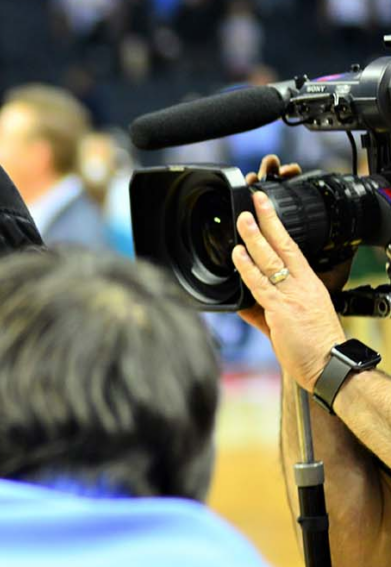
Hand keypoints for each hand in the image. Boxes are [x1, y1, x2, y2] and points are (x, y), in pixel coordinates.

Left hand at [232, 188, 345, 390]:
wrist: (329, 364)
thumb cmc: (312, 344)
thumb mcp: (289, 320)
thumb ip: (262, 309)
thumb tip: (242, 302)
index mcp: (308, 283)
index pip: (292, 247)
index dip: (278, 226)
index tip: (266, 209)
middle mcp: (302, 285)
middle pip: (284, 245)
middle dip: (267, 222)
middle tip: (254, 202)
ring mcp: (292, 295)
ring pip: (270, 260)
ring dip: (254, 238)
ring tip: (242, 220)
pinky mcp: (281, 310)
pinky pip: (260, 285)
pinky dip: (247, 268)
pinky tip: (237, 255)